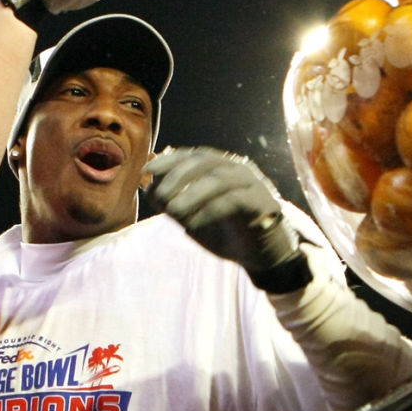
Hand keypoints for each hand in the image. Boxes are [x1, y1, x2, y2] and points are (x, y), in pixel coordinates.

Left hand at [146, 147, 304, 281]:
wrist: (260, 254)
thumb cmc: (224, 231)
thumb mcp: (193, 217)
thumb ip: (173, 203)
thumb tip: (149, 188)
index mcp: (221, 167)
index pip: (193, 155)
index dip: (170, 160)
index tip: (148, 170)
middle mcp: (237, 169)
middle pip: (205, 162)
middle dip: (178, 176)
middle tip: (159, 196)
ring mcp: (252, 184)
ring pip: (219, 180)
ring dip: (191, 194)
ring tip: (171, 211)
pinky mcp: (263, 203)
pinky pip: (234, 201)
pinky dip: (209, 211)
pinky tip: (191, 226)